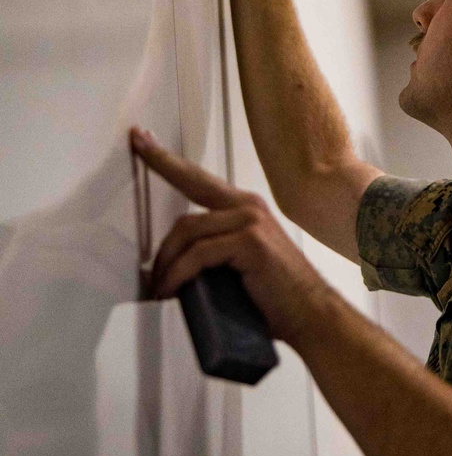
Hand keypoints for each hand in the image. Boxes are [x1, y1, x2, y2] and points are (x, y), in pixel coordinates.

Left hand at [129, 126, 330, 348]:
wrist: (310, 314)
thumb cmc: (275, 297)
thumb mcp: (240, 264)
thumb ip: (214, 251)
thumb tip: (173, 262)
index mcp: (247, 209)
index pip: (200, 178)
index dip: (168, 159)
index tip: (142, 140)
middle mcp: (249, 206)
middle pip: (190, 186)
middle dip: (159, 165)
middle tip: (136, 152)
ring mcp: (251, 220)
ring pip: (188, 229)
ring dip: (165, 261)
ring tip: (158, 287)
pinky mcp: (250, 241)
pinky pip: (197, 254)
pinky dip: (177, 275)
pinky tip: (171, 291)